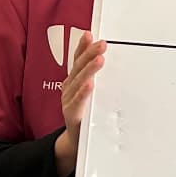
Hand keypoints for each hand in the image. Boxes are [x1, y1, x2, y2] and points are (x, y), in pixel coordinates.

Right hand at [54, 32, 104, 173]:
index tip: (90, 34)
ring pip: (78, 82)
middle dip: (89, 54)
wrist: (76, 142)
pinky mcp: (72, 115)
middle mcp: (68, 89)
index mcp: (73, 82)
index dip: (82, 47)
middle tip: (102, 44)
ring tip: (99, 59)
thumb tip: (107, 62)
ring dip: (89, 70)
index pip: (77, 61)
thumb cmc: (85, 116)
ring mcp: (68, 101)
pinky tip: (90, 84)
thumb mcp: (89, 95)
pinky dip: (83, 92)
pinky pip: (78, 102)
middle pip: (78, 68)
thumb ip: (95, 80)